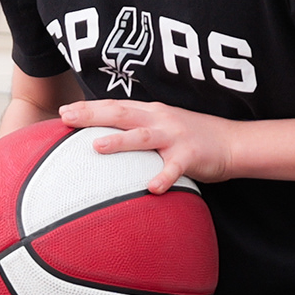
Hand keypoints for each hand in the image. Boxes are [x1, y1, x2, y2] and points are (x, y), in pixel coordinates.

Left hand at [60, 99, 240, 194]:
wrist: (231, 142)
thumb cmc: (190, 138)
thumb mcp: (160, 127)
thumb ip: (136, 130)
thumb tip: (103, 140)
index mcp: (150, 112)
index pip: (114, 106)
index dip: (88, 107)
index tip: (63, 112)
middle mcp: (159, 119)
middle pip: (121, 113)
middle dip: (92, 115)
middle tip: (66, 118)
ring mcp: (175, 136)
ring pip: (143, 136)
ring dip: (120, 141)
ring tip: (96, 146)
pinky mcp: (191, 155)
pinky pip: (175, 168)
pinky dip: (164, 177)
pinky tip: (152, 188)